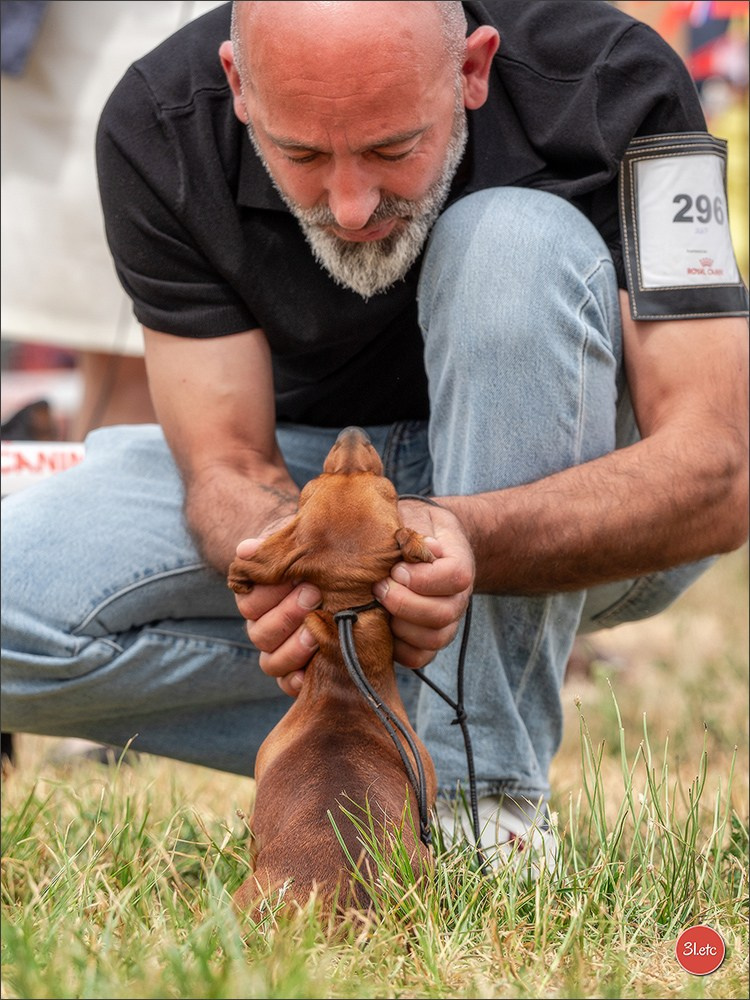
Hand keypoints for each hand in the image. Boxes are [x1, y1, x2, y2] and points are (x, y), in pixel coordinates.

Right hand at [232, 535, 321, 697]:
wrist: (336, 571)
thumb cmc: (312, 557)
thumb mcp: (294, 544)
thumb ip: (272, 547)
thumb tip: (246, 550)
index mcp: (256, 600)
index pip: (250, 603)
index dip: (270, 593)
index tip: (297, 577)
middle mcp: (263, 628)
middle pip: (260, 634)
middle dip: (287, 616)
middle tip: (315, 595)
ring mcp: (278, 652)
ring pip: (272, 662)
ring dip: (294, 648)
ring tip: (318, 631)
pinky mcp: (296, 672)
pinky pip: (288, 685)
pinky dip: (297, 681)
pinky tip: (313, 671)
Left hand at [373, 500, 474, 668]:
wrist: (420, 543)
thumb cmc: (412, 528)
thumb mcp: (413, 517)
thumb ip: (412, 528)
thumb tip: (416, 546)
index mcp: (459, 563)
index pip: (455, 577)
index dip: (422, 577)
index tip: (396, 568)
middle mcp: (459, 597)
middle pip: (443, 614)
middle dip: (404, 603)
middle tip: (379, 587)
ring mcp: (446, 622)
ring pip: (433, 639)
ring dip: (400, 626)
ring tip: (379, 606)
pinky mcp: (428, 640)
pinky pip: (419, 658)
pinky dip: (399, 649)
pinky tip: (381, 628)